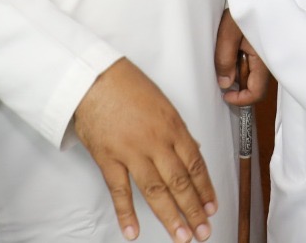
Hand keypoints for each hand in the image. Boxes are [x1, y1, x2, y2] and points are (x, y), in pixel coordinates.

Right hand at [73, 58, 217, 242]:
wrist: (93, 77)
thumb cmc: (127, 85)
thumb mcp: (163, 103)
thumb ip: (178, 131)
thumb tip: (193, 153)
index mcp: (173, 126)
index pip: (195, 164)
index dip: (206, 189)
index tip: (212, 207)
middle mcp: (156, 142)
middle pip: (180, 182)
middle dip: (194, 210)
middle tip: (204, 231)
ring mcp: (132, 152)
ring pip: (156, 190)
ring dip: (171, 217)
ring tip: (182, 237)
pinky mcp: (108, 158)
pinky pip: (119, 191)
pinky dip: (126, 214)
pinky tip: (133, 231)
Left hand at [214, 8, 270, 106]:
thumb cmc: (248, 5)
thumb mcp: (229, 32)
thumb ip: (224, 59)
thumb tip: (224, 83)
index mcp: (265, 59)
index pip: (257, 93)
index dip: (240, 99)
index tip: (225, 95)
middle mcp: (270, 60)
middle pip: (253, 84)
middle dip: (236, 79)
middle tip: (222, 62)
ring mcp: (268, 53)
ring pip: (252, 73)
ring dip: (237, 67)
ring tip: (229, 45)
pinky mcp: (265, 46)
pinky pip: (253, 61)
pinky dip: (241, 58)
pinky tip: (236, 43)